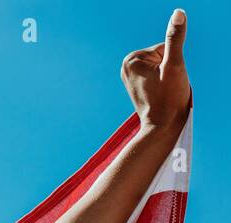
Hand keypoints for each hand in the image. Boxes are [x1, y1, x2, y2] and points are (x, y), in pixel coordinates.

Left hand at [121, 9, 191, 131]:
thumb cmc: (169, 98)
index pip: (166, 48)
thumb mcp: (175, 65)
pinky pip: (157, 75)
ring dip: (168, 76)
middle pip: (162, 57)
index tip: (166, 80)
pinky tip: (158, 95)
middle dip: (170, 69)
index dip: (173, 64)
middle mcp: (126, 66)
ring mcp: (130, 76)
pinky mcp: (136, 84)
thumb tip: (178, 13)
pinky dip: (163, 83)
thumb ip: (175, 38)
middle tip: (165, 87)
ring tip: (162, 92)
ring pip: (162, 66)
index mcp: (131, 59)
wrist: (162, 126)